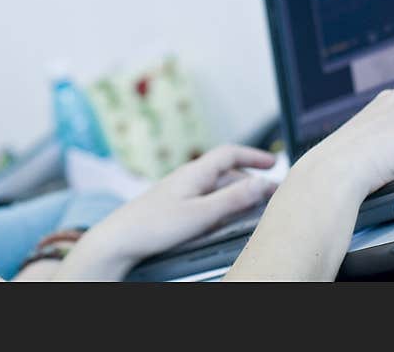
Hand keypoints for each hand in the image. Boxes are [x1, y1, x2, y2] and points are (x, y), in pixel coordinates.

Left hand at [78, 145, 277, 273]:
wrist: (119, 239)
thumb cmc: (155, 226)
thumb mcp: (201, 214)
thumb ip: (233, 199)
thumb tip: (262, 183)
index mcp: (194, 172)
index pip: (229, 153)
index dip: (253, 156)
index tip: (274, 164)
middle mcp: (186, 178)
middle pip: (224, 170)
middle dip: (249, 178)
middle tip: (269, 193)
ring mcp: (179, 192)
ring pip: (215, 186)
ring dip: (236, 192)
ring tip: (252, 207)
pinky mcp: (173, 207)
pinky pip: (204, 199)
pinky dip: (221, 204)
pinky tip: (224, 218)